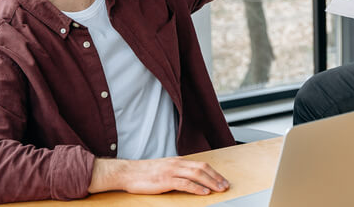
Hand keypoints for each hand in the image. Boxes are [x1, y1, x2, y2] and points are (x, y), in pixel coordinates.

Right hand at [89, 157, 229, 195]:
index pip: (201, 164)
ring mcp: (172, 171)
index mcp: (178, 161)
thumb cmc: (144, 173)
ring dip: (211, 182)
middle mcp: (177, 164)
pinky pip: (185, 184)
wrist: (127, 172)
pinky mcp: (165, 180)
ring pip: (197, 174)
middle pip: (203, 168)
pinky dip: (197, 188)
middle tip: (226, 186)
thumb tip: (190, 178)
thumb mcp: (164, 168)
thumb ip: (177, 172)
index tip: (222, 180)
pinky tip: (204, 193)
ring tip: (219, 189)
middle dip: (217, 177)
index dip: (214, 172)